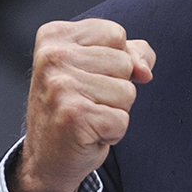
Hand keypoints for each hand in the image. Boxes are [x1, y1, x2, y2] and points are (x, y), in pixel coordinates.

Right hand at [10, 18, 155, 191]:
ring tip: (88, 117)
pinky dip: (113, 132)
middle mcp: (52, 57)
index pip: (117, 34)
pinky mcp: (73, 116)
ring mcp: (60, 86)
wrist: (46, 158)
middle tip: (87, 101)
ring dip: (115, 110)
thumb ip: (131, 54)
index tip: (88, 77)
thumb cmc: (74, 108)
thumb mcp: (99, 68)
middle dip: (116, 87)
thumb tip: (144, 70)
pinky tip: (89, 134)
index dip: (116, 60)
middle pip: (125, 62)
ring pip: (128, 91)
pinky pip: (122, 119)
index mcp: (55, 36)